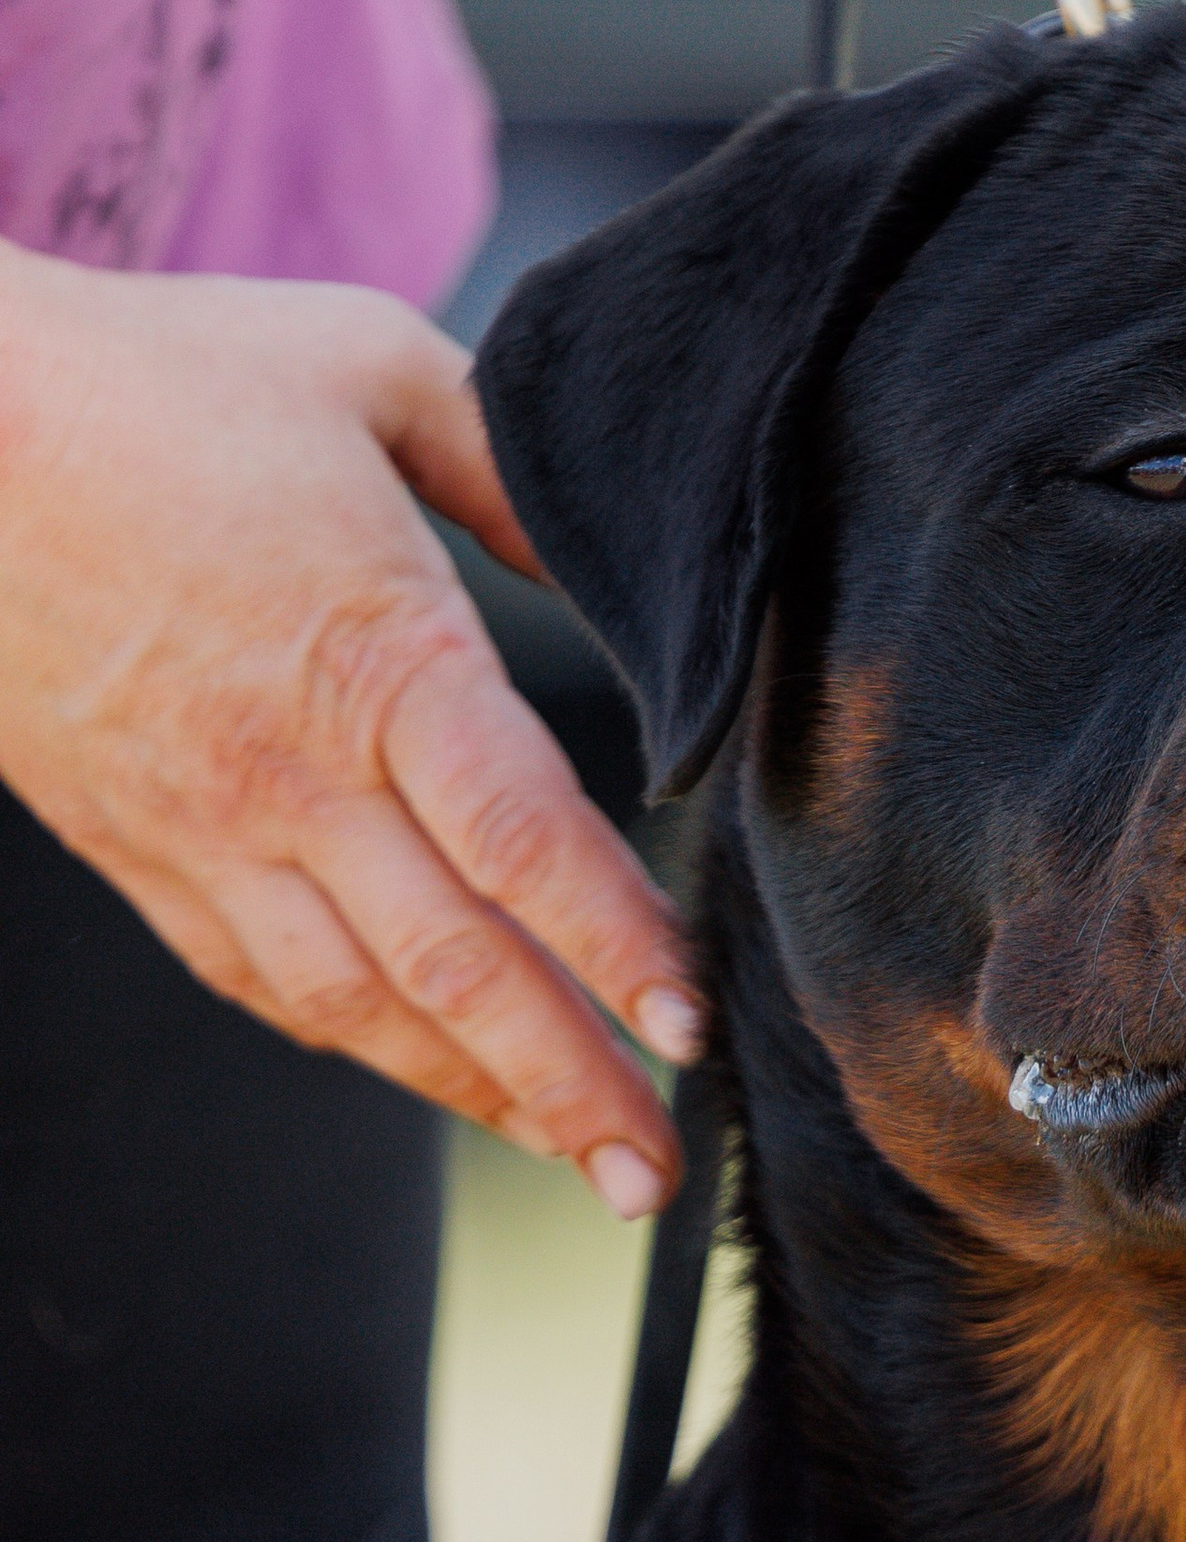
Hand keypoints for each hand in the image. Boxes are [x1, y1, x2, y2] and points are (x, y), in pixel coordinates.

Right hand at [0, 247, 697, 1212]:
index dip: (615, 946)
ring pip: (359, 1005)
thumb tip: (624, 557)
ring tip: (576, 1158)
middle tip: (655, 1175)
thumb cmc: (160, 380)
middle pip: (457, 968)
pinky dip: (358, 1042)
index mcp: (376, 656)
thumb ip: (513, 471)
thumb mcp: (374, 366)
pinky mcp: (136, 849)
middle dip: (570, 1085)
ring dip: (475, 1093)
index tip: (693, 1027)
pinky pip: (261, 981)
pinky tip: (432, 1073)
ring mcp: (207, 827)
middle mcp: (294, 773)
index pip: (522, 840)